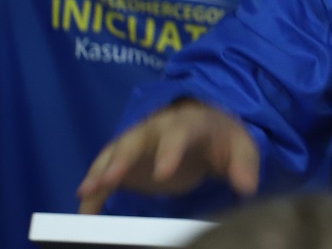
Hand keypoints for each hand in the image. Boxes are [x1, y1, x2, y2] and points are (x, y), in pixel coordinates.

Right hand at [77, 99, 259, 213]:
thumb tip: (247, 186)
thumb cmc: (223, 137)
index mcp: (189, 121)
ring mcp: (139, 142)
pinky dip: (94, 190)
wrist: (206, 128)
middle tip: (109, 179)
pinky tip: (85, 209)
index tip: (163, 174)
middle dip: (122, 158)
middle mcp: (157, 127)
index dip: (169, 151)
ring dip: (100, 170)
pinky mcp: (128, 162)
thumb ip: (245, 163)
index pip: (179, 132)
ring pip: (115, 152)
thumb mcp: (241, 145)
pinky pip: (106, 173)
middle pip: (137, 139)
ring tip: (86, 191)